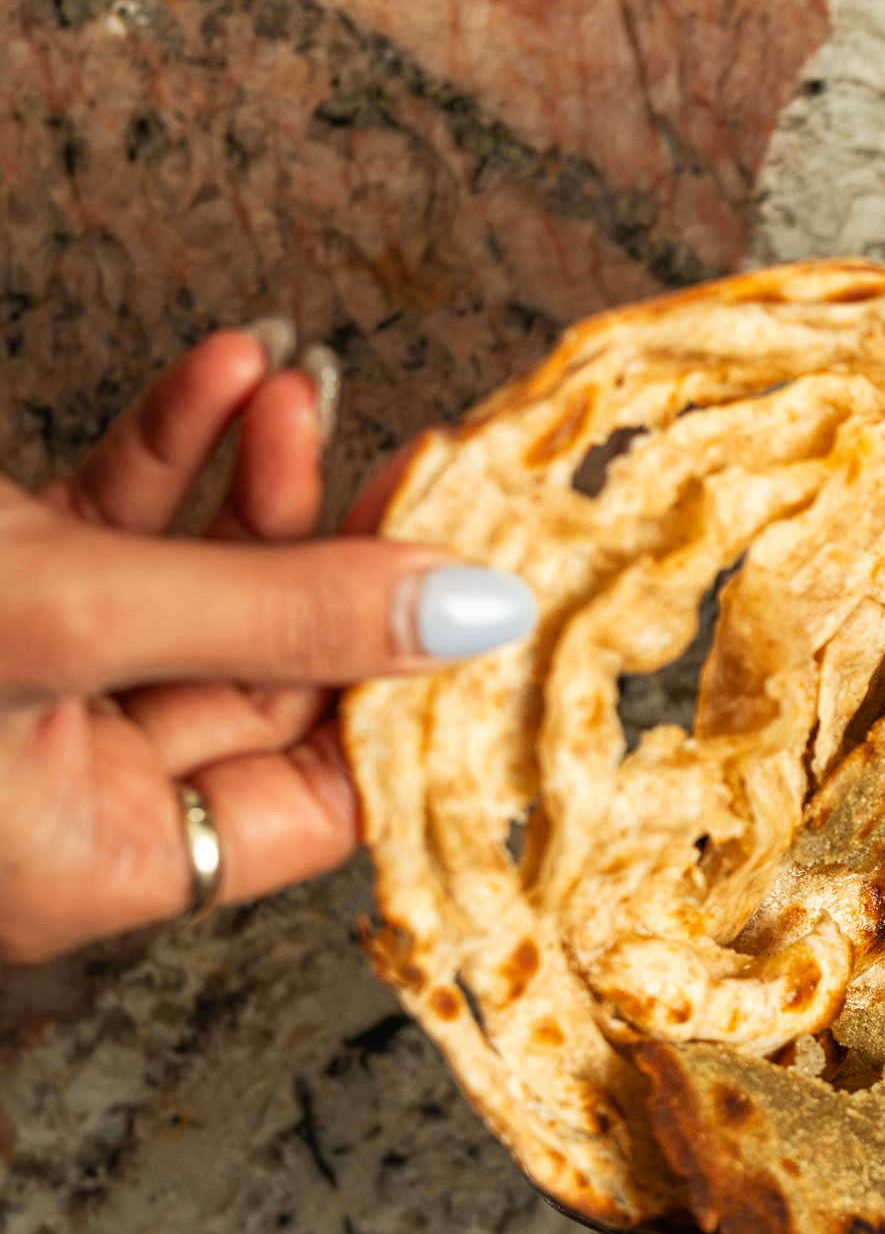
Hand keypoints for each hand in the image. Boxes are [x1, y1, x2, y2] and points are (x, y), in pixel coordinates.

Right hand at [0, 329, 534, 963]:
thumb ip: (279, 612)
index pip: (316, 800)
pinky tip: (228, 370)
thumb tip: (479, 610)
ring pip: (199, 586)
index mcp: (97, 863)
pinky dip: (172, 445)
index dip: (408, 696)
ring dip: (260, 478)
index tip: (488, 590)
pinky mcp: (7, 580)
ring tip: (303, 387)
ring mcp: (40, 683)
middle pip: (271, 679)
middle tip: (420, 462)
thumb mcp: (79, 623)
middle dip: (338, 554)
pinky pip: (118, 519)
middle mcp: (74, 790)